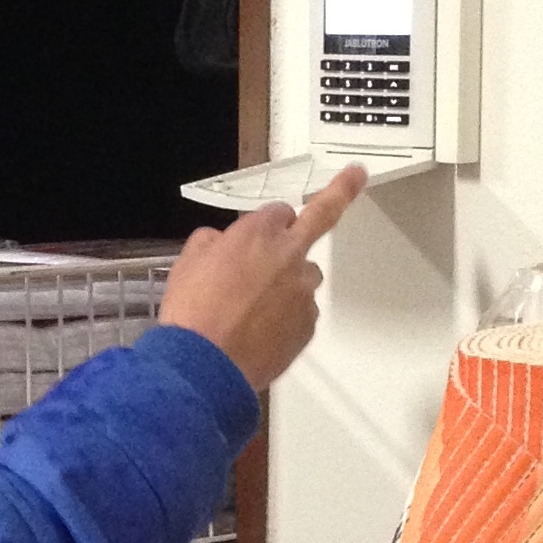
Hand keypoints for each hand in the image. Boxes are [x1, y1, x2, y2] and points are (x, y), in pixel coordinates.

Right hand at [159, 170, 367, 392]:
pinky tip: (259, 333)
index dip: (269, 221)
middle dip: (341, 193)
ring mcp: (303, 291)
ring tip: (256, 308)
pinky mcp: (308, 324)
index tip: (271, 224)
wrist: (205, 366)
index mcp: (257, 232)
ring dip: (289, 281)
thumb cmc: (193, 313)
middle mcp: (288, 254)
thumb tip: (220, 243)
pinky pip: (301, 313)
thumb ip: (211, 243)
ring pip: (305, 275)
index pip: (277, 211)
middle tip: (355, 177)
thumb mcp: (187, 263)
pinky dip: (286, 318)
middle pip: (319, 219)